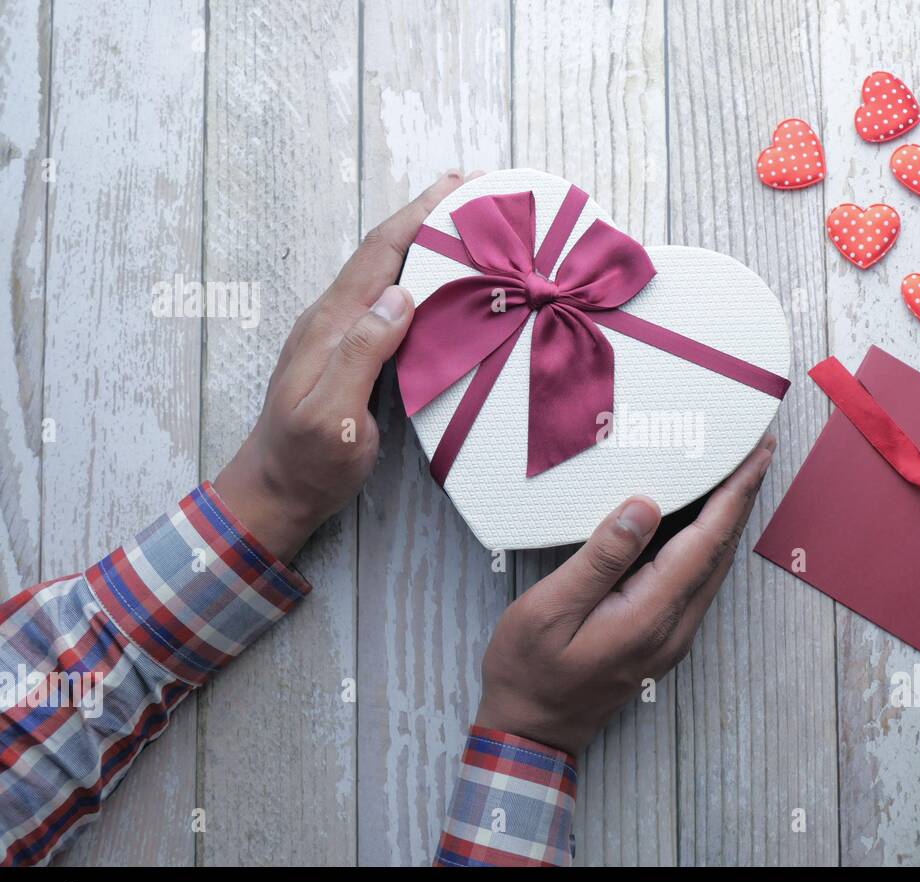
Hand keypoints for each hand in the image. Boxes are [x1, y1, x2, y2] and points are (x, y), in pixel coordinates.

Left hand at [214, 170, 474, 560]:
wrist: (275, 492)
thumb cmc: (307, 462)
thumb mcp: (334, 416)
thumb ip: (361, 354)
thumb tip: (399, 295)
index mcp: (332, 325)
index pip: (379, 254)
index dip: (418, 215)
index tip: (457, 184)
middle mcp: (334, 319)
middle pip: (384, 252)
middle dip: (428, 217)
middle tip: (476, 194)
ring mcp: (340, 335)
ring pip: (387, 274)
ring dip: (425, 244)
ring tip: (468, 228)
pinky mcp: (351, 354)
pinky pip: (389, 302)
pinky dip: (420, 279)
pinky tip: (441, 284)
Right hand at [474, 436, 776, 755]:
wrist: (531, 733)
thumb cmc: (528, 672)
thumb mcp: (549, 610)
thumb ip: (601, 558)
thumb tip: (645, 506)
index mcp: (649, 615)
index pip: (705, 542)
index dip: (734, 494)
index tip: (755, 454)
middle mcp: (674, 627)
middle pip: (720, 551)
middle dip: (742, 497)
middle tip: (755, 450)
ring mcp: (671, 636)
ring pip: (712, 566)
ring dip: (727, 518)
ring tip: (735, 474)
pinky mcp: (662, 637)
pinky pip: (696, 580)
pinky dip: (706, 541)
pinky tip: (700, 520)